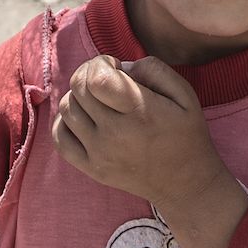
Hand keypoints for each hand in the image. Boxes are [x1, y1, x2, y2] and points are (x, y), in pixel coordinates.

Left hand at [53, 57, 247, 247]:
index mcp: (140, 113)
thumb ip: (154, 69)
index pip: (96, 78)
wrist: (185, 185)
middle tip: (105, 78)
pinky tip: (83, 117)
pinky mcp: (92, 169)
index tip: (115, 66)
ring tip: (98, 99)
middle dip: (88, 73)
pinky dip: (65, 121)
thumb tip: (120, 67)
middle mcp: (115, 135)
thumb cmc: (187, 134)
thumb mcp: (185, 94)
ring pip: (66, 109)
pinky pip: (60, 138)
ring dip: (78, 95)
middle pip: (78, 88)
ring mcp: (100, 155)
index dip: (100, 62)